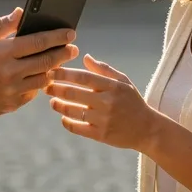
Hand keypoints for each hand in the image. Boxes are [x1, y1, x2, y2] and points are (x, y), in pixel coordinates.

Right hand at [0, 8, 79, 117]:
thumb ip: (2, 25)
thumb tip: (22, 12)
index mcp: (2, 53)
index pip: (38, 42)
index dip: (57, 36)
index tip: (71, 32)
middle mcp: (10, 72)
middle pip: (46, 61)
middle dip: (63, 53)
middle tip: (73, 48)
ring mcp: (12, 90)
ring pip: (43, 79)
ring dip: (53, 70)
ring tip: (58, 62)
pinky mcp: (12, 104)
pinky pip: (33, 93)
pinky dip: (38, 83)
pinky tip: (40, 76)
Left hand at [46, 54, 160, 151]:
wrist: (147, 129)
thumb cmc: (133, 102)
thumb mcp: (123, 82)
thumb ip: (104, 69)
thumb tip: (85, 57)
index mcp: (112, 87)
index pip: (83, 77)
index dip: (64, 73)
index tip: (50, 71)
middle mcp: (107, 102)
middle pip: (74, 93)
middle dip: (55, 88)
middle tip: (45, 85)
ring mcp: (103, 120)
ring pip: (72, 111)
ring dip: (58, 105)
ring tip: (52, 101)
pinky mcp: (100, 135)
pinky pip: (77, 128)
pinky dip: (67, 122)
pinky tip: (63, 117)